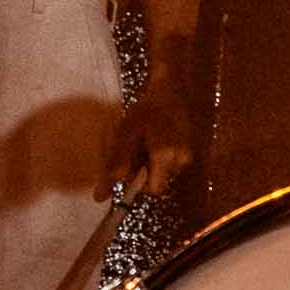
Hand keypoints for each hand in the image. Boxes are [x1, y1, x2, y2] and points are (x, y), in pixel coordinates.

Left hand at [109, 74, 194, 198]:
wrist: (171, 92)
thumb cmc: (146, 111)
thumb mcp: (125, 134)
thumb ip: (115, 165)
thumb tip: (100, 196)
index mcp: (165, 157)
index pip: (154, 190)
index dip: (138, 184)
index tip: (129, 168)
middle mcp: (180, 160)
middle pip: (158, 182)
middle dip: (143, 172)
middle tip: (134, 151)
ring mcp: (186, 156)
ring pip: (163, 174)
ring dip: (151, 165)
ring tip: (145, 143)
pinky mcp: (188, 152)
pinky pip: (170, 166)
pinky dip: (159, 159)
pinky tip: (155, 141)